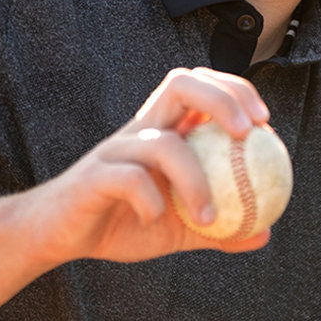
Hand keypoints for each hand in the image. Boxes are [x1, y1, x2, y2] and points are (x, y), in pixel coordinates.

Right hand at [15, 67, 273, 264]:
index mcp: (162, 131)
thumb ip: (219, 229)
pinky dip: (152, 202)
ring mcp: (114, 151)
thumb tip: (265, 235)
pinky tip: (156, 221)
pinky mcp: (92, 177)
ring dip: (196, 181)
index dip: (235, 91)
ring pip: (163, 144)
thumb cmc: (121, 223)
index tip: (264, 123)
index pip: (200, 87)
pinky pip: (129, 179)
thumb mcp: (177, 229)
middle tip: (248, 133)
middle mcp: (139, 131)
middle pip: (181, 84)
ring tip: (209, 218)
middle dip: (222, 99)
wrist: (55, 236)